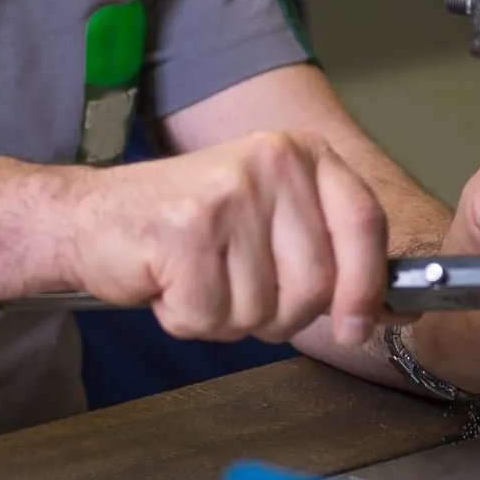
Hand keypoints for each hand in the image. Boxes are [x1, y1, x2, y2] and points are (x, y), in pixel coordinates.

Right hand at [60, 131, 389, 345]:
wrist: (91, 217)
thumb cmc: (185, 228)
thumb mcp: (269, 220)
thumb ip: (326, 252)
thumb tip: (388, 308)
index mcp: (302, 152)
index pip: (364, 222)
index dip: (366, 287)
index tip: (356, 327)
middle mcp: (272, 160)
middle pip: (316, 283)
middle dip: (277, 314)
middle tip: (234, 292)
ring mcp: (230, 191)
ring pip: (264, 309)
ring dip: (226, 318)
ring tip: (197, 279)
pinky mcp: (187, 228)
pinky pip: (212, 316)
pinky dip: (187, 319)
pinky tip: (169, 283)